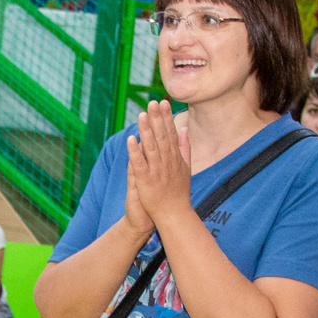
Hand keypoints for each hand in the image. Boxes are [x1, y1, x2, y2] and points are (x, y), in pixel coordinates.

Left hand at [123, 102, 192, 231]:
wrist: (175, 214)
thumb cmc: (179, 192)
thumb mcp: (186, 167)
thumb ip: (185, 148)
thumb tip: (185, 130)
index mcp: (175, 157)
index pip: (170, 133)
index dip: (166, 117)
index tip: (162, 102)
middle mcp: (167, 161)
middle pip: (162, 136)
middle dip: (156, 119)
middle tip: (152, 102)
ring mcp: (157, 171)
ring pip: (151, 147)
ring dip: (146, 131)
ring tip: (141, 115)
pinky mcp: (146, 181)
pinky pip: (140, 164)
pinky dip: (135, 152)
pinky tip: (131, 139)